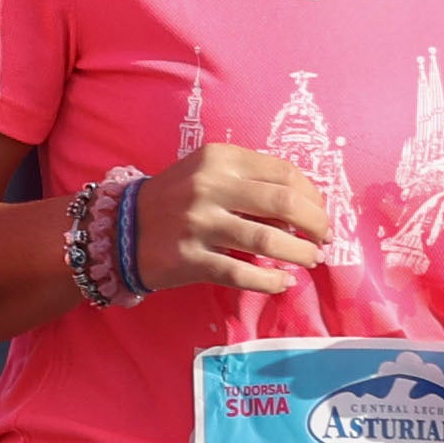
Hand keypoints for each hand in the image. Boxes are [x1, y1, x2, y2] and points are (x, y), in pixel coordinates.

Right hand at [134, 143, 337, 295]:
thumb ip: (251, 181)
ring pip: (269, 240)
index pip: (284, 174)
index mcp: (218, 159)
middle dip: (316, 224)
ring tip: (311, 260)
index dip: (313, 196)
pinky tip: (282, 282)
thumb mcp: (209, 174)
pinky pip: (242, 273)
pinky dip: (270, 281)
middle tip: (324, 239)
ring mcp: (197, 223)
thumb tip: (307, 208)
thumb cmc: (177, 199)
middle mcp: (207, 186)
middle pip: (284, 203)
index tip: (320, 213)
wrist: (119, 227)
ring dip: (301, 254)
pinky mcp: (189, 258)